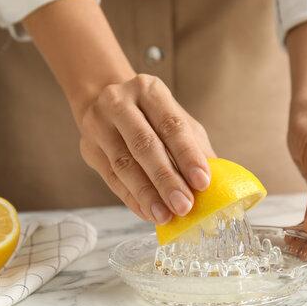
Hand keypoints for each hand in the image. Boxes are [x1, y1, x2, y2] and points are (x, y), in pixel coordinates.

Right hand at [79, 74, 215, 223]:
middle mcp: (119, 102)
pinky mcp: (89, 149)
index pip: (171, 124)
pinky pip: (111, 179)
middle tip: (184, 205)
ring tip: (165, 215)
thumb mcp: (175, 118)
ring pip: (123, 165)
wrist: (102, 100)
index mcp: (148, 90)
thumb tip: (217, 180)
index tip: (202, 182)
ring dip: (146, 194)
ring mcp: (99, 125)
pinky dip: (131, 198)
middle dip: (166, 179)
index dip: (187, 154)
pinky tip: (147, 212)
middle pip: (144, 145)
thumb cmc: (148, 114)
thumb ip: (195, 145)